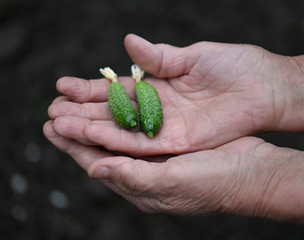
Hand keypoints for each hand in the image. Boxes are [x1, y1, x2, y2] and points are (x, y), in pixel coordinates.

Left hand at [43, 121, 303, 232]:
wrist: (252, 172)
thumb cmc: (214, 183)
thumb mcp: (172, 182)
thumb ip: (133, 177)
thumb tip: (94, 170)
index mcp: (140, 187)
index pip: (97, 164)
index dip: (73, 146)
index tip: (52, 128)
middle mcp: (143, 171)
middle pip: (102, 148)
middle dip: (78, 129)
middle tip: (55, 110)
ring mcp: (156, 155)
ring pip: (117, 133)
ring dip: (96, 116)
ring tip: (76, 101)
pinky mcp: (169, 139)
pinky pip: (137, 123)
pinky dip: (122, 111)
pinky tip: (113, 100)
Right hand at [48, 34, 293, 155]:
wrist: (264, 88)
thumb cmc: (233, 66)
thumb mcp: (193, 56)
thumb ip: (159, 56)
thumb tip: (127, 41)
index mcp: (157, 85)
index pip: (114, 88)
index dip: (88, 87)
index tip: (61, 85)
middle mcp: (155, 109)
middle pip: (111, 112)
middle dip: (81, 111)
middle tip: (51, 110)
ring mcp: (164, 128)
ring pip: (121, 131)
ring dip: (90, 128)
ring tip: (59, 125)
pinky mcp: (177, 143)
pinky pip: (141, 144)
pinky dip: (116, 142)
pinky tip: (90, 137)